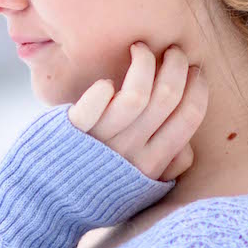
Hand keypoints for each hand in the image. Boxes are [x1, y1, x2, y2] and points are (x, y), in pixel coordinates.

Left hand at [66, 42, 207, 182]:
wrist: (49, 200)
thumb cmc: (99, 184)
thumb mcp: (139, 184)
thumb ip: (167, 166)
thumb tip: (187, 146)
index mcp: (153, 164)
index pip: (189, 118)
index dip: (198, 88)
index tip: (195, 70)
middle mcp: (131, 152)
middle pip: (166, 97)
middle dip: (176, 64)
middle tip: (171, 51)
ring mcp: (102, 141)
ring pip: (136, 95)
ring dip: (144, 62)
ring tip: (140, 48)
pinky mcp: (74, 131)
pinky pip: (94, 105)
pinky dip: (102, 90)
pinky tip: (105, 83)